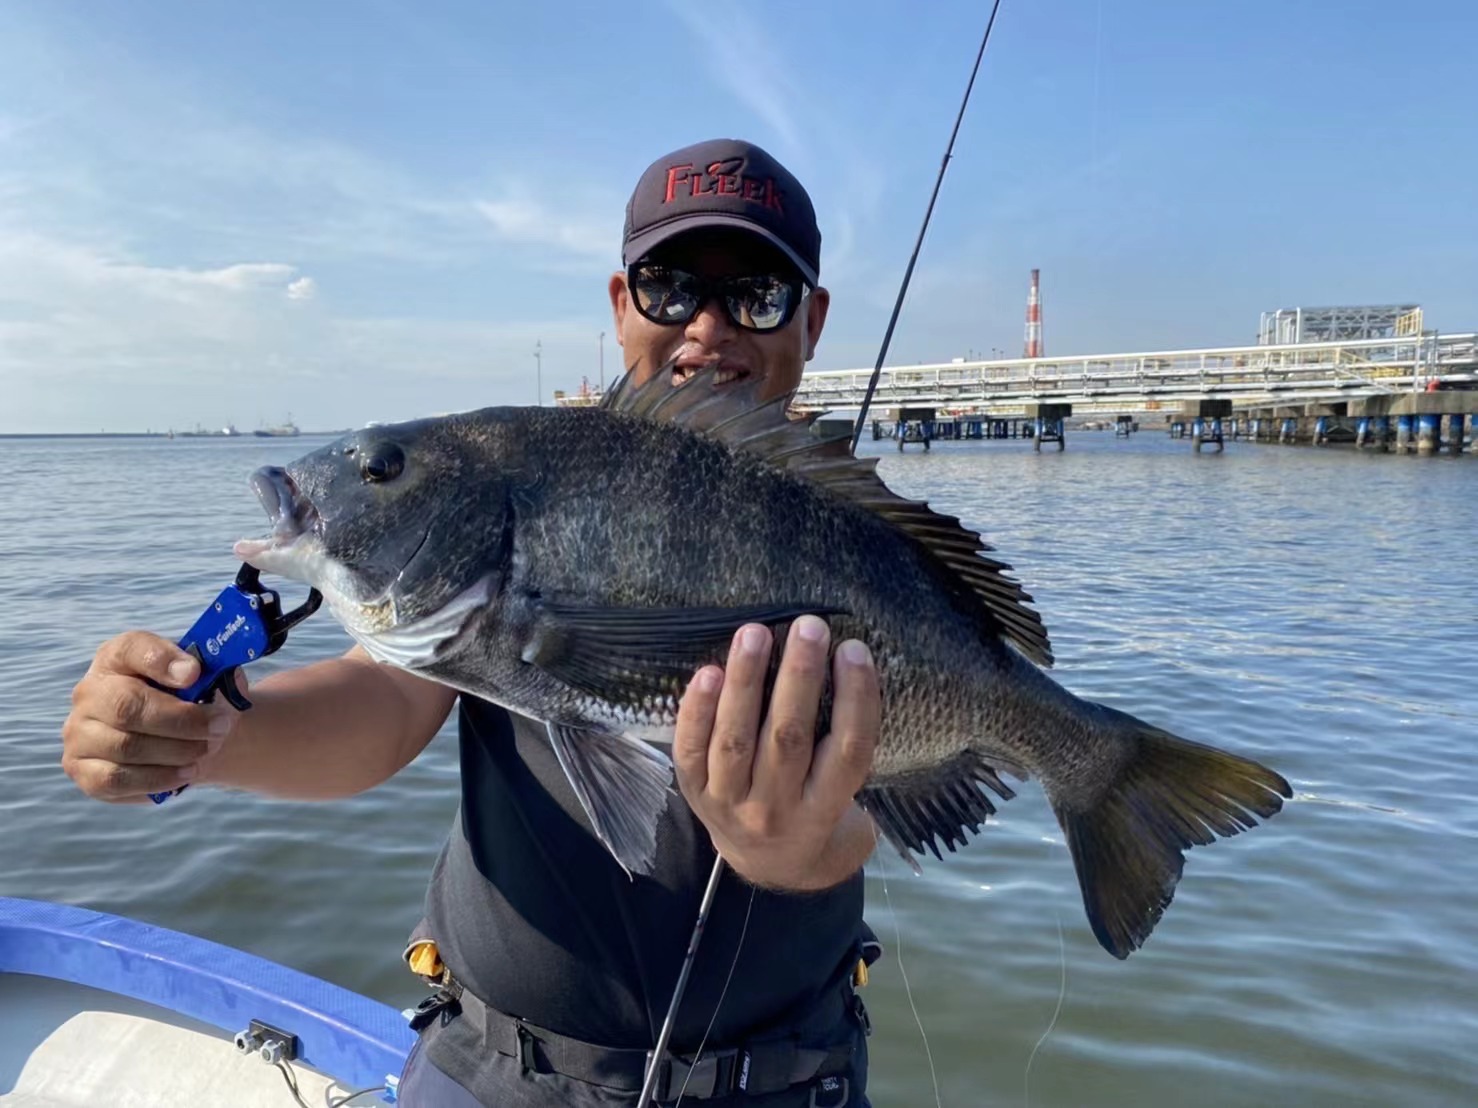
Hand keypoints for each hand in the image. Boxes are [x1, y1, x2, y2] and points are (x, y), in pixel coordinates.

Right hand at [60, 631, 241, 802]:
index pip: (131, 648)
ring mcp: (79, 732)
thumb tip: (193, 673)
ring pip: (126, 747)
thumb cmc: (194, 699)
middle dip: (182, 720)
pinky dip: (158, 778)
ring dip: (176, 752)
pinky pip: (117, 779)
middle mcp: (90, 692)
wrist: (190, 737)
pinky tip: (186, 772)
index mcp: (118, 657)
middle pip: (127, 706)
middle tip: (220, 726)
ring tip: (207, 750)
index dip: (162, 660)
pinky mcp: (82, 770)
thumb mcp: (207, 676)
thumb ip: (207, 668)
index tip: (195, 674)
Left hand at [673, 615, 880, 891]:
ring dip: (745, 683)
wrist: (770, 866)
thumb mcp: (843, 791)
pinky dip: (696, 711)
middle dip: (799, 677)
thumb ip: (842, 741)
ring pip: (736, 741)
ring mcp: (730, 804)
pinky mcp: (694, 793)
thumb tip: (844, 658)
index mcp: (825, 809)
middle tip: (809, 625)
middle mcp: (777, 810)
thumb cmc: (816, 809)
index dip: (855, 699)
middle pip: (788, 739)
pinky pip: (691, 750)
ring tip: (755, 633)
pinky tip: (708, 672)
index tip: (854, 649)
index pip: (847, 752)